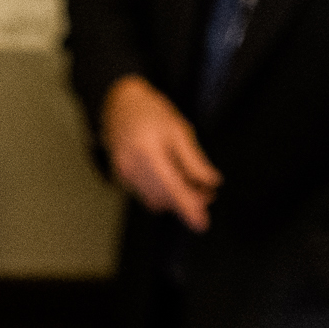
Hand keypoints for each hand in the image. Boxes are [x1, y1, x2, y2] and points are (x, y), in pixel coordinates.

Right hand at [100, 75, 220, 231]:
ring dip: (176, 199)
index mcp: (148, 152)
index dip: (189, 207)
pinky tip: (174, 181)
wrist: (117, 104)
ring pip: (155, 199)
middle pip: (164, 198)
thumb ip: (194, 160)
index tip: (202, 223)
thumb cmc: (149, 111)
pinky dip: (162, 192)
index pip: (172, 188)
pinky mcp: (122, 179)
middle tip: (208, 194)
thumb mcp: (178, 129)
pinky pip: (146, 193)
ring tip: (194, 186)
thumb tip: (211, 181)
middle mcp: (132, 167)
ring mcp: (124, 175)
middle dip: (187, 201)